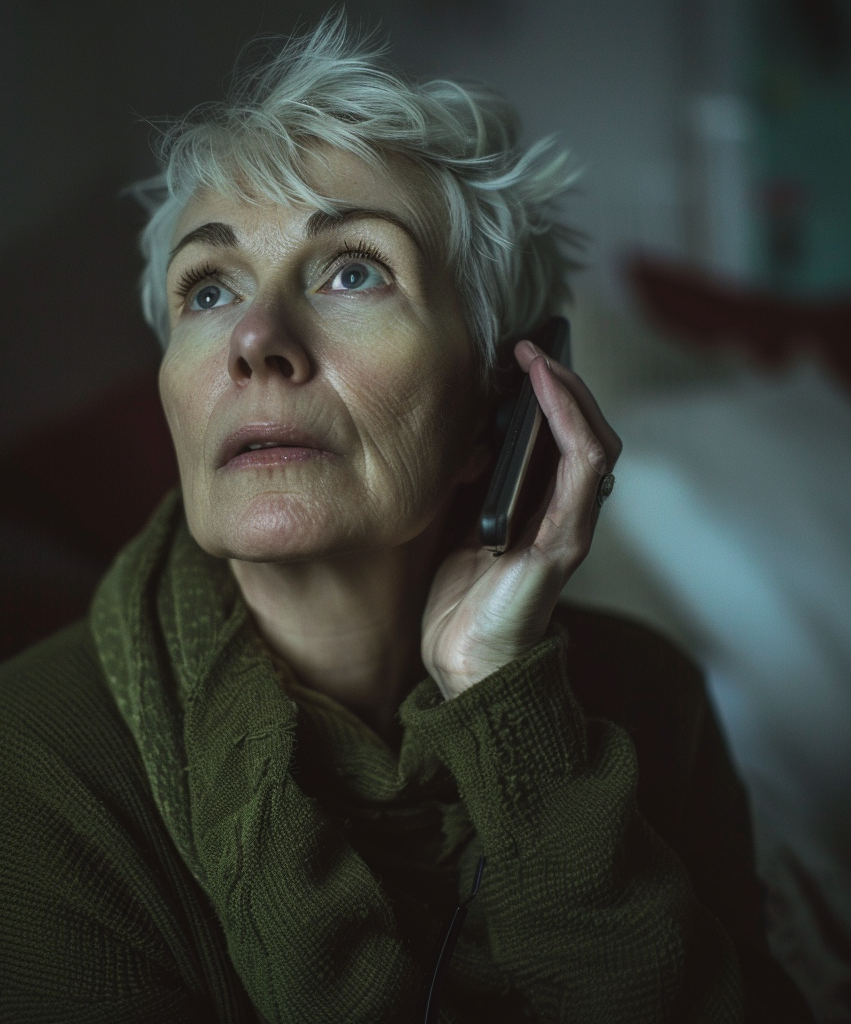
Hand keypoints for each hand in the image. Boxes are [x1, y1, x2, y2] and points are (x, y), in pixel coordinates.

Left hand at [422, 340, 621, 699]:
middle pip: (585, 430)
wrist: (464, 663)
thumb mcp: (458, 524)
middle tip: (528, 345)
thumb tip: (468, 431)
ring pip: (594, 440)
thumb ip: (472, 481)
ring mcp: (571, 524)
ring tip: (538, 357)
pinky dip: (570, 421)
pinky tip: (546, 391)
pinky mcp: (566, 540)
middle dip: (562, 382)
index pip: (563, 436)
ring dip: (569, 391)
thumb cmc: (461, 599)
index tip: (517, 354)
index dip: (548, 392)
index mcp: (541, 507)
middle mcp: (565, 512)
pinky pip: (582, 467)